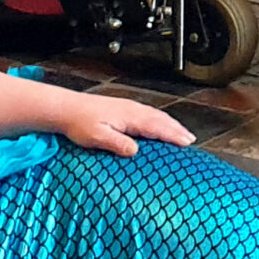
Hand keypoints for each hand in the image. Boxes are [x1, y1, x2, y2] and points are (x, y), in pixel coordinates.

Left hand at [57, 93, 193, 156]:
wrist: (67, 108)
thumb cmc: (79, 123)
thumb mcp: (97, 137)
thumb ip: (117, 143)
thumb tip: (136, 150)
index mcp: (130, 116)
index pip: (157, 126)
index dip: (173, 135)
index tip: (187, 142)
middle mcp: (133, 110)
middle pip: (161, 119)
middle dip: (177, 129)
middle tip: (191, 141)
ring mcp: (129, 108)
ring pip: (156, 116)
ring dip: (171, 124)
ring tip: (182, 134)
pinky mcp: (124, 110)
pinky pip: (148, 115)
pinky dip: (160, 121)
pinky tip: (159, 127)